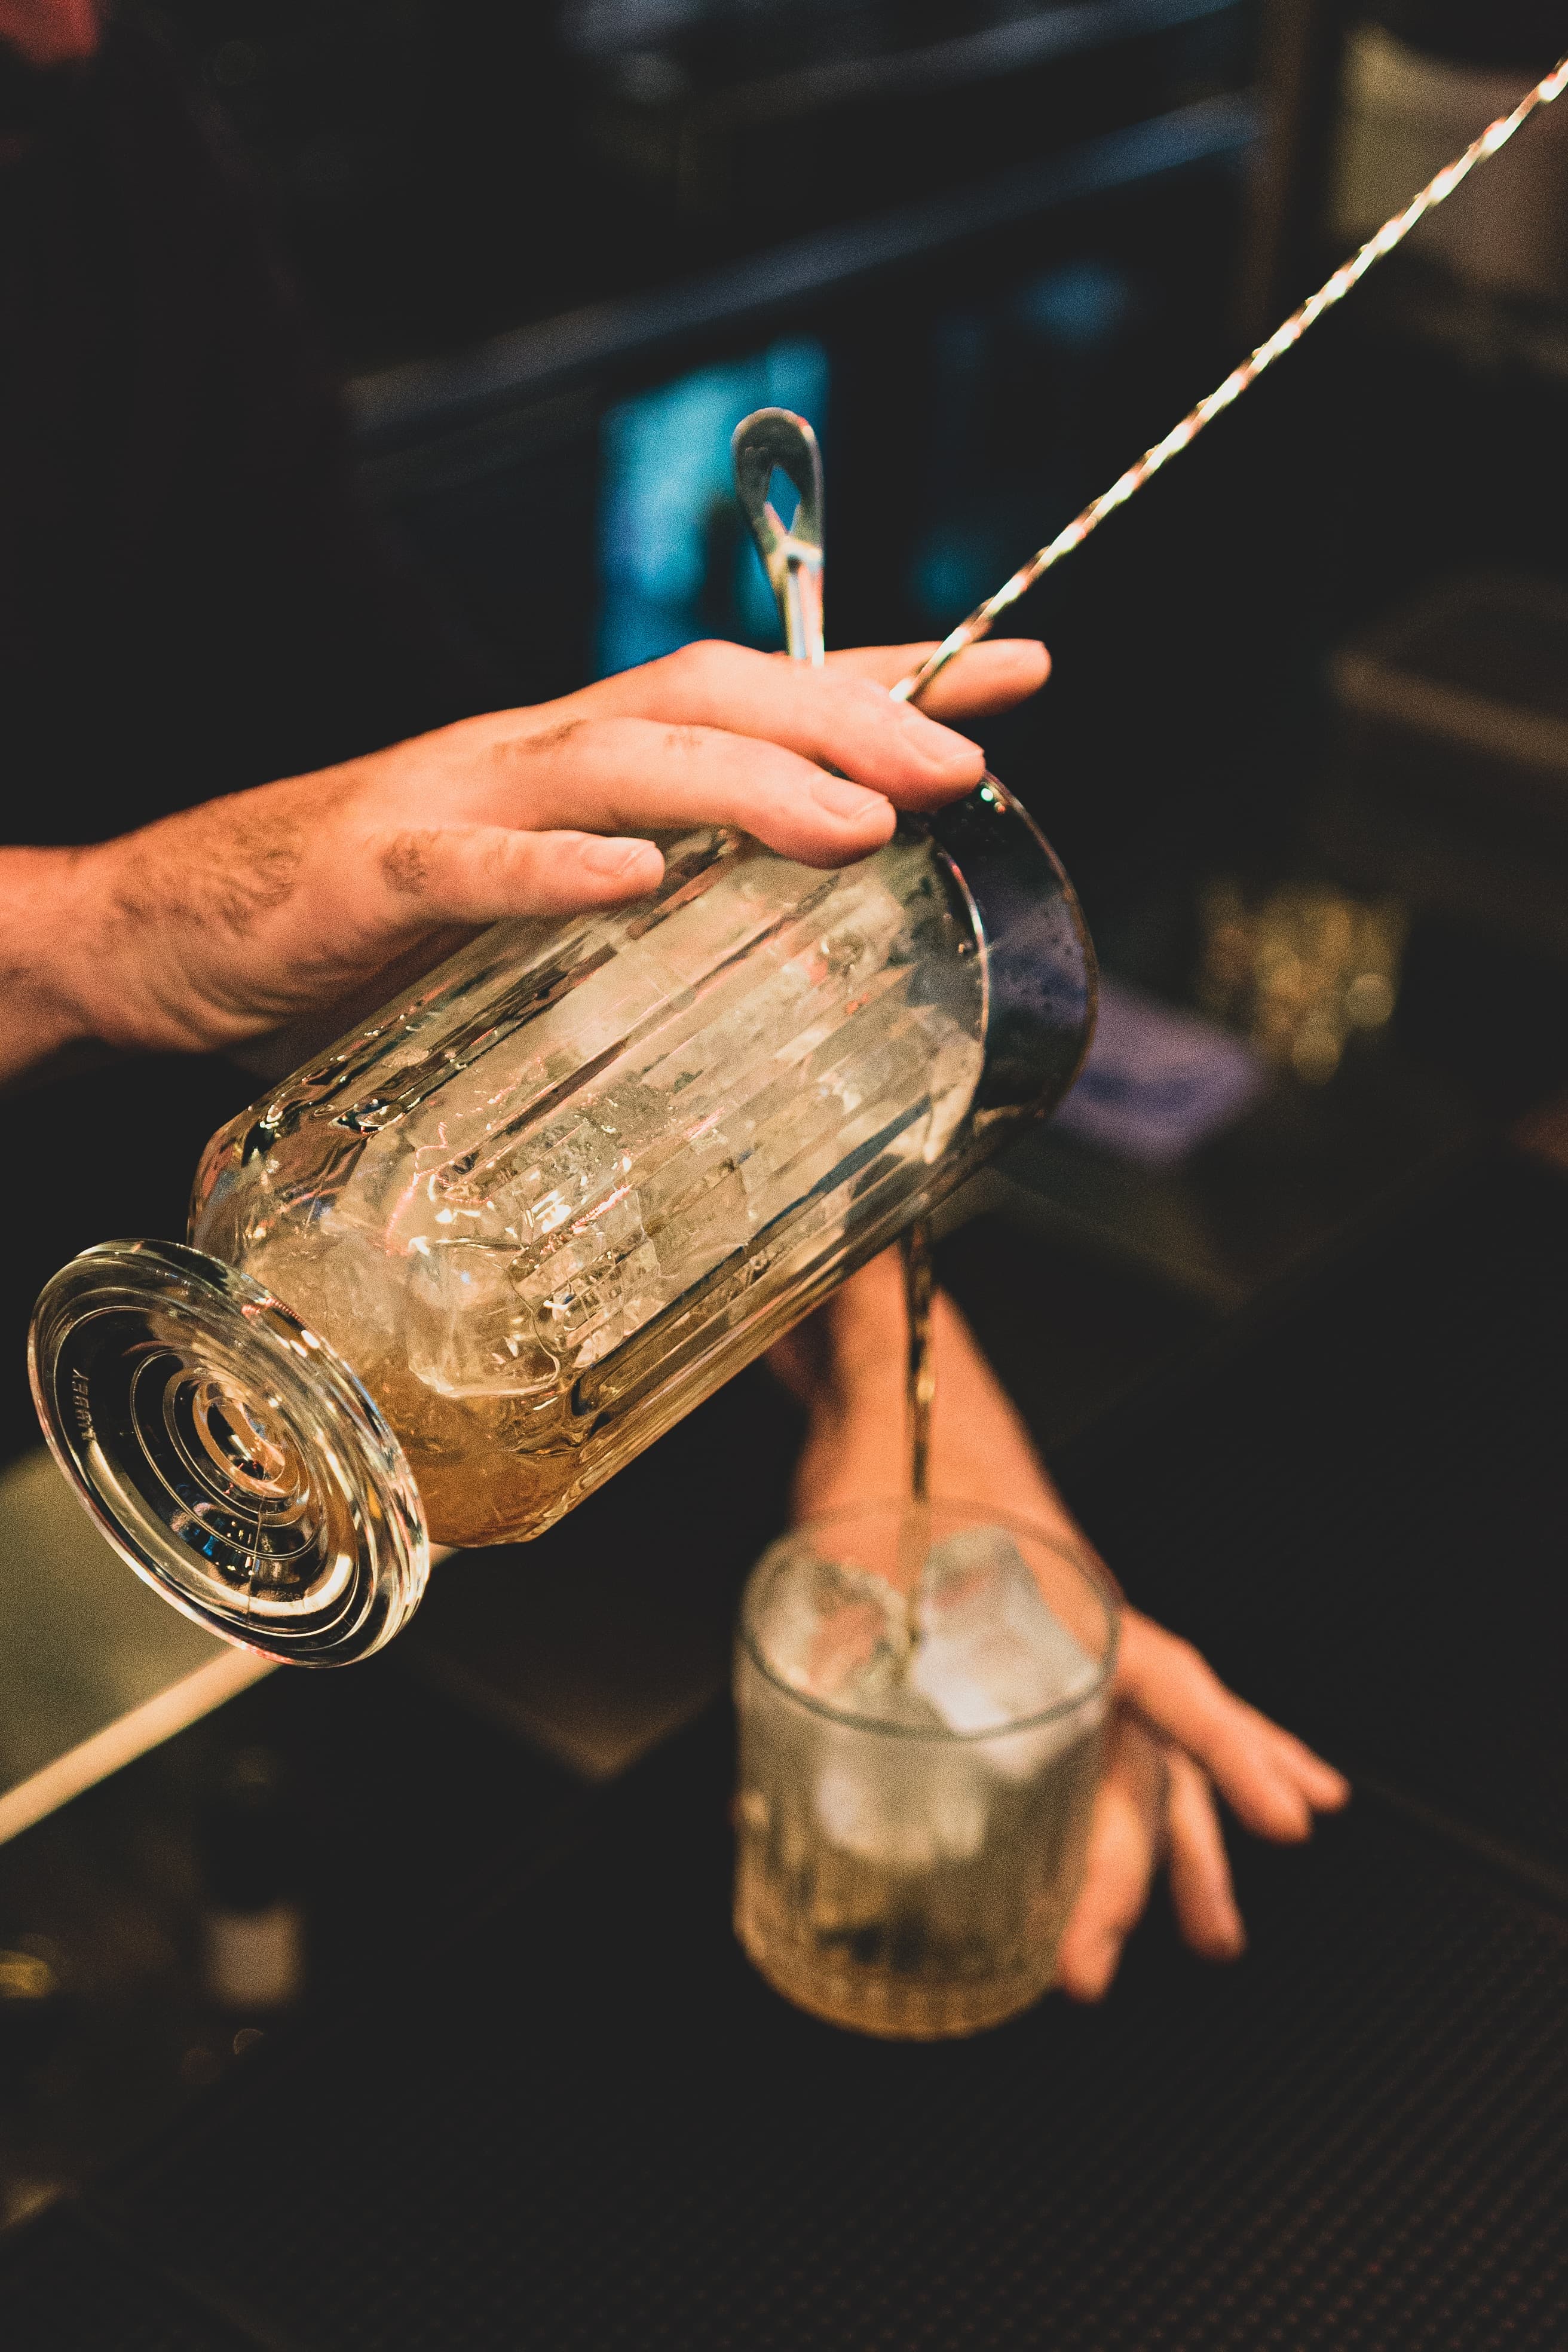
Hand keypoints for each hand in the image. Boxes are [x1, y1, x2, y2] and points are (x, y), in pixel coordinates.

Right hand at [0, 637, 1046, 1084]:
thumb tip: (781, 950)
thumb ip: (640, 907)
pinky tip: (636, 884)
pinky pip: (468, 866)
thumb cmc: (366, 922)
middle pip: (703, 698)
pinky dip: (554, 872)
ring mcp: (447, 803)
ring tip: (858, 822)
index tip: (1015, 670)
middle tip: (962, 762)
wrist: (167, 931)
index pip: (753, 690)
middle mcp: (528, 755)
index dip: (885, 674)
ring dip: (745, 784)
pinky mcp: (365, 878)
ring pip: (612, 761)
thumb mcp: (533, 906)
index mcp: (579, 761)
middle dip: (843, 723)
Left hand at [771, 1248, 1348, 1998]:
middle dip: (1148, 1870)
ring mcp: (1072, 1641)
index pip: (1174, 1684)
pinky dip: (1148, 1783)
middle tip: (1097, 1974)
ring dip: (1178, 1848)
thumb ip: (829, 1664)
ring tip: (1212, 1934)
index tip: (1291, 1819)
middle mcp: (1087, 1630)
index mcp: (1066, 1604)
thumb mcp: (846, 1562)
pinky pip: (1109, 1729)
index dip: (1234, 1752)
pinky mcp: (1038, 1647)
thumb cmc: (891, 1456)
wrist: (893, 1385)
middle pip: (1145, 1757)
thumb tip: (769, 1789)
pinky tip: (1153, 1829)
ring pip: (1146, 1755)